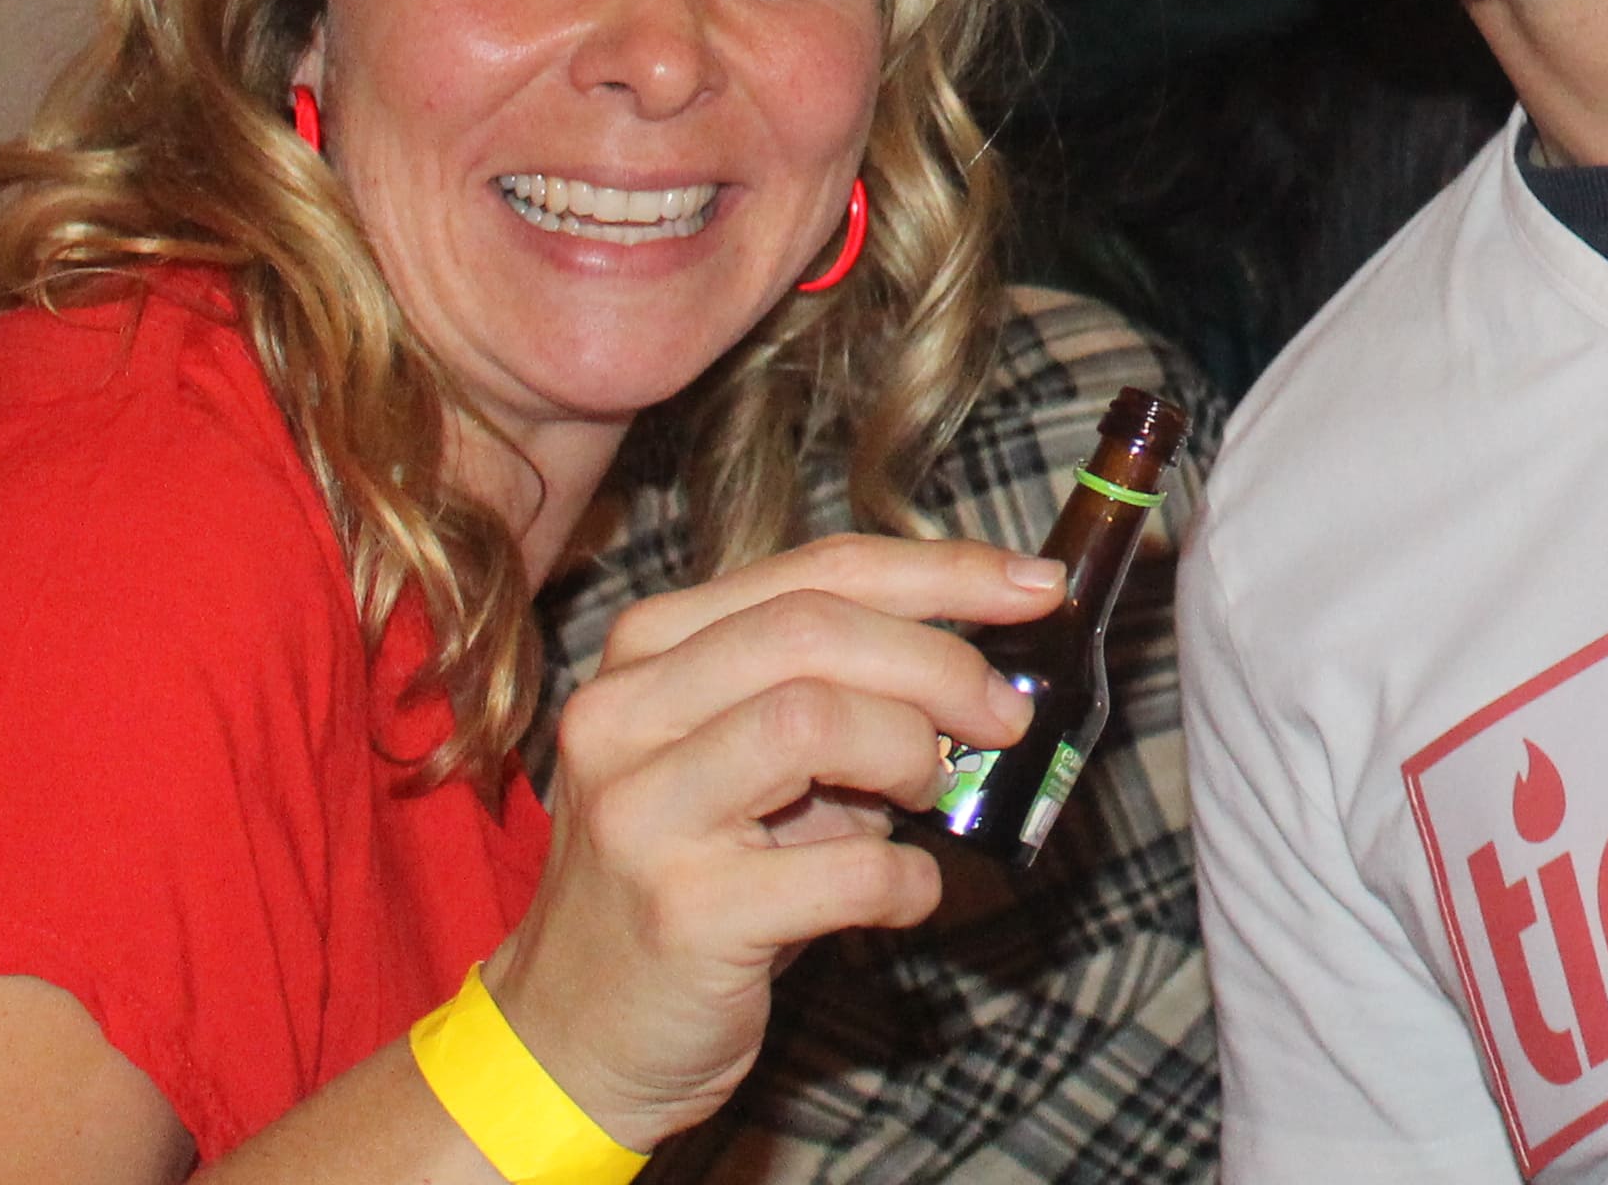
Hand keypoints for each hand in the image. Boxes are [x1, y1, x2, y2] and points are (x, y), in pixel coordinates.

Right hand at [487, 531, 1065, 1144]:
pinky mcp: (683, 914)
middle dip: (941, 662)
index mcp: (647, 652)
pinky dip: (905, 877)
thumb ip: (829, 696)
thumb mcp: (734, 764)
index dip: (942, 573)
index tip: (1035, 588)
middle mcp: (626, 714)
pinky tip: (906, 890)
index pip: (816, 572)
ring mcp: (644, 814)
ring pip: (815, 720)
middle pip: (816, 630)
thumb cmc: (687, 880)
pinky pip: (843, 870)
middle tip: (1005, 714)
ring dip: (911, 752)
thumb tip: (983, 669)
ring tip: (931, 795)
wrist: (572, 1034)